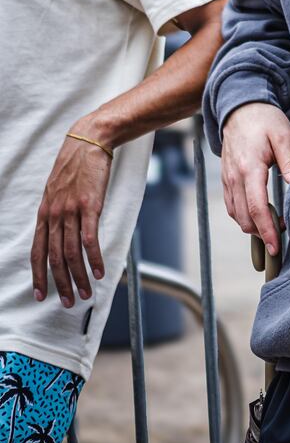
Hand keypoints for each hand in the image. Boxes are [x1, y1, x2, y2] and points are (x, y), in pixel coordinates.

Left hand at [31, 127, 112, 308]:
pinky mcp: (90, 206)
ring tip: (87, 292)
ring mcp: (71, 211)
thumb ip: (56, 211)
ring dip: (79, 277)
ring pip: (71, 253)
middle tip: (69, 302)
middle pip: (55, 258)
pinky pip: (90, 240)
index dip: (38, 275)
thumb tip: (58, 230)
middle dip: (61, 283)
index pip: (37, 251)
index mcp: (45, 212)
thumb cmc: (75, 164)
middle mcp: (54, 215)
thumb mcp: (56, 189)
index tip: (41, 294)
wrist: (89, 141)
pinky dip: (94, 259)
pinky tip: (100, 271)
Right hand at [221, 102, 289, 256]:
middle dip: (260, 233)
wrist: (241, 106)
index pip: (257, 208)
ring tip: (273, 228)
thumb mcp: (283, 136)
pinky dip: (243, 216)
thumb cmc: (265, 119)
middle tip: (281, 239)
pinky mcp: (225, 178)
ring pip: (235, 214)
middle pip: (244, 217)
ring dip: (252, 226)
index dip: (267, 231)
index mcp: (249, 167)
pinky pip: (231, 205)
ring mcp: (227, 178)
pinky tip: (260, 215)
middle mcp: (234, 176)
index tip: (276, 246)